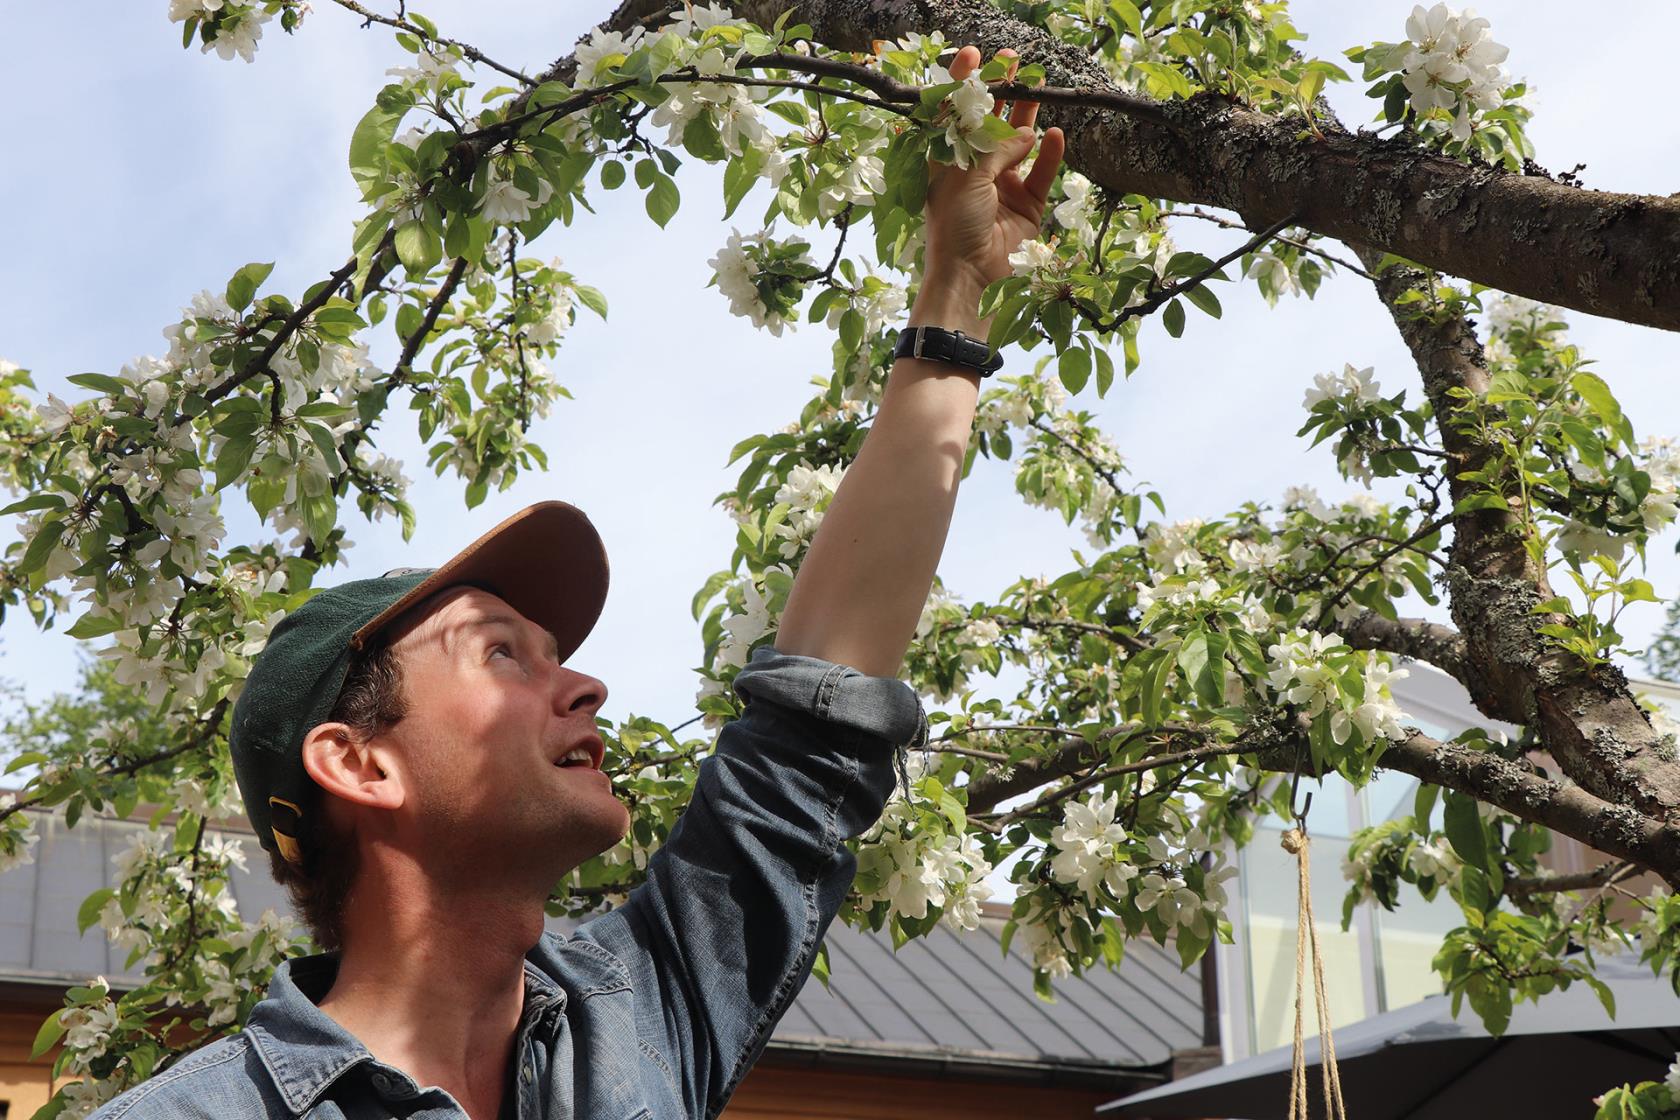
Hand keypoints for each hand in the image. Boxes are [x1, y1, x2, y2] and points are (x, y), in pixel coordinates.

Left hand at [921, 45, 1065, 296]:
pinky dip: (1049, 156)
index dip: (963, 84)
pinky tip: (1054, 135)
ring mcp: (1003, 186)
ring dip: (1028, 115)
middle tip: (1014, 61)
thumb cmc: (954, 226)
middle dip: (1002, 92)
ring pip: (1019, 143)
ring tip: (1039, 85)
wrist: (971, 278)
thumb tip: (1027, 132)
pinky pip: (1042, 174)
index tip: (975, 55)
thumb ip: (996, 149)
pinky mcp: (1028, 205)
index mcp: (947, 162)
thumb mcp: (967, 178)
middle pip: (989, 123)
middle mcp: (974, 170)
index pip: (954, 114)